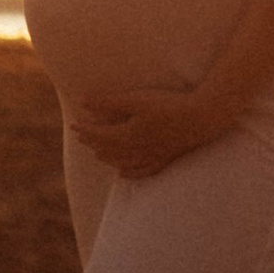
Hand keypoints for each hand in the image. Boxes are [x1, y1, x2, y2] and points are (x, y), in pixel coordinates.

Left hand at [70, 88, 228, 177]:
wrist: (200, 119)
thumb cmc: (167, 106)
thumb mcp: (136, 100)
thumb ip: (109, 102)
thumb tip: (83, 102)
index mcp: (126, 136)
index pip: (98, 135)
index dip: (84, 129)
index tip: (73, 124)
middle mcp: (135, 151)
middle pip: (108, 150)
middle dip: (92, 142)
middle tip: (82, 136)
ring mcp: (150, 157)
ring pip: (121, 162)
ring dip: (106, 157)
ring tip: (96, 152)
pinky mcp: (163, 159)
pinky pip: (140, 171)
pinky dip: (128, 172)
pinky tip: (122, 172)